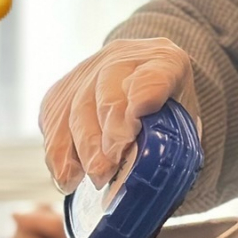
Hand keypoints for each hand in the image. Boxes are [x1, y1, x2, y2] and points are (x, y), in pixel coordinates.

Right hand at [39, 38, 196, 189]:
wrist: (138, 83)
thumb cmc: (166, 110)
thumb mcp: (184, 121)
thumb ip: (175, 141)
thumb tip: (155, 179)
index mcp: (166, 61)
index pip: (157, 73)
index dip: (145, 94)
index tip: (137, 120)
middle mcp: (123, 58)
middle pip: (108, 95)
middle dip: (106, 136)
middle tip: (108, 168)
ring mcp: (89, 71)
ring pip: (76, 108)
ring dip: (82, 149)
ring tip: (90, 178)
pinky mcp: (62, 90)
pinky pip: (53, 121)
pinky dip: (58, 153)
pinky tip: (67, 177)